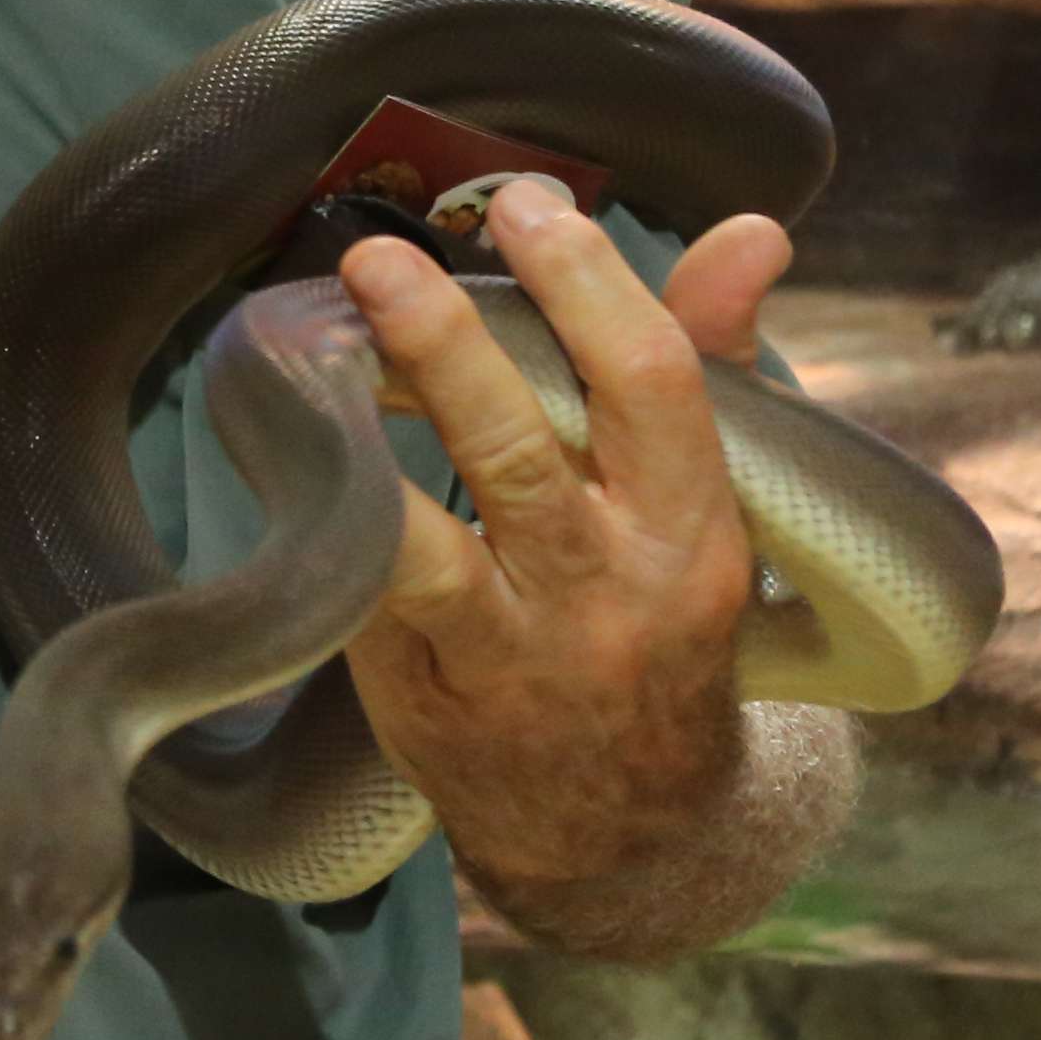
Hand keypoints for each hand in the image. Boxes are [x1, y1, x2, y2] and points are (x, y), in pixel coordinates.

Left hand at [330, 178, 794, 911]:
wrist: (630, 833)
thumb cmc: (662, 625)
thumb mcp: (707, 506)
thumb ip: (706, 361)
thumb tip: (751, 228)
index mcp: (694, 530)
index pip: (653, 387)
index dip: (588, 284)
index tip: (526, 205)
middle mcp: (608, 594)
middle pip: (524, 453)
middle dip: (449, 346)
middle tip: (380, 258)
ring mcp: (512, 655)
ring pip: (431, 541)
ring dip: (364, 440)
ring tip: (307, 343)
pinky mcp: (425, 694)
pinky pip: (370, 599)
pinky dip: (332, 519)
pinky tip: (289, 439)